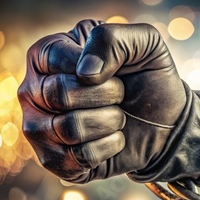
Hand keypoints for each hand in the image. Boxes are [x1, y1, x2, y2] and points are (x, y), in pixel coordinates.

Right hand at [18, 19, 199, 184]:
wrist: (166, 121)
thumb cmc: (148, 77)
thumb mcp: (143, 43)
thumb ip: (112, 39)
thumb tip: (85, 73)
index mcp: (46, 55)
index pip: (54, 57)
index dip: (95, 68)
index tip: (117, 71)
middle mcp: (34, 91)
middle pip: (59, 93)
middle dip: (107, 94)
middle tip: (121, 94)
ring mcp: (39, 128)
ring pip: (69, 128)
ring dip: (110, 121)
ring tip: (118, 116)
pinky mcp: (55, 160)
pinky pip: (79, 157)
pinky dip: (110, 147)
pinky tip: (114, 138)